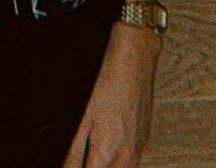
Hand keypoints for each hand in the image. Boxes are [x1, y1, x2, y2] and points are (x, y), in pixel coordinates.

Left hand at [62, 23, 161, 166]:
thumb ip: (74, 151)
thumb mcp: (82, 118)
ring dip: (107, 167)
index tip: (70, 166)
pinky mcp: (145, 139)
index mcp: (106, 151)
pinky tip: (109, 153)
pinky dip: (119, 163)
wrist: (135, 59)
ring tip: (95, 157)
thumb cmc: (107, 81)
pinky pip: (132, 163)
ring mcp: (139, 148)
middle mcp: (126, 155)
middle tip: (82, 161)